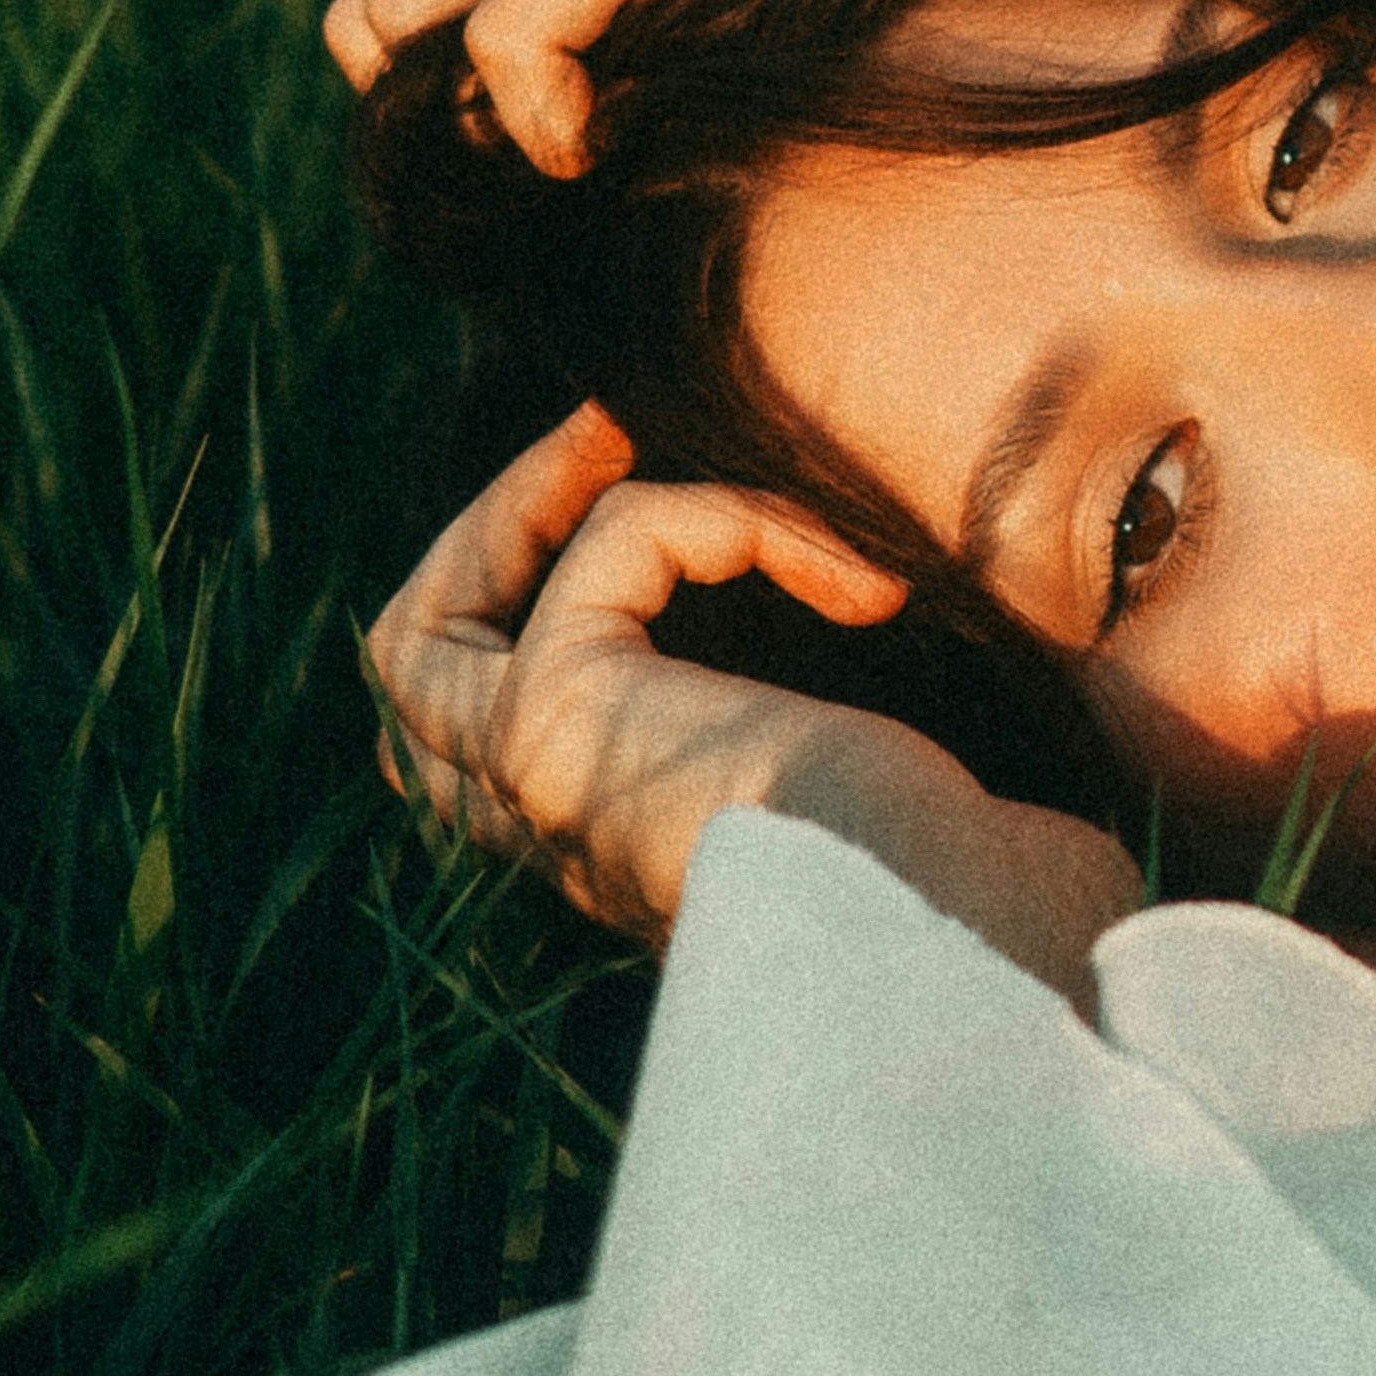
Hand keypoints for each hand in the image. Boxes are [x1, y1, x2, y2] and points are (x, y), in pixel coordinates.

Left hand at [321, 0, 1106, 174]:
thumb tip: (719, 115)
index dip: (453, 105)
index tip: (559, 173)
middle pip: (379, 12)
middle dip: (425, 127)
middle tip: (542, 197)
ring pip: (401, 24)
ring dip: (462, 134)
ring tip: (574, 182)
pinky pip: (505, 36)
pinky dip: (525, 123)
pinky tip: (597, 157)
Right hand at [366, 401, 1138, 995]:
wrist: (963, 945)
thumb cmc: (955, 898)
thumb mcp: (857, 798)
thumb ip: (793, 725)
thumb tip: (860, 606)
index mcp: (603, 857)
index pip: (467, 744)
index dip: (517, 613)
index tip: (628, 513)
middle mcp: (546, 833)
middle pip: (411, 673)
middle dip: (483, 542)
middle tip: (593, 447)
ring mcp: (529, 778)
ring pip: (432, 619)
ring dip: (523, 498)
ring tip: (622, 430)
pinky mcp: (558, 717)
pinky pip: (619, 543)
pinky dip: (736, 517)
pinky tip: (852, 581)